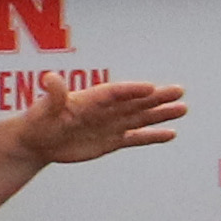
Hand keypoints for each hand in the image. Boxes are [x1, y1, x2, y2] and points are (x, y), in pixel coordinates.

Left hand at [13, 76, 187, 165]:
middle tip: (179, 91)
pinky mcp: (111, 140)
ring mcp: (110, 124)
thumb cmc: (37, 122)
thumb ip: (53, 95)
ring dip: (161, 113)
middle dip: (157, 97)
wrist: (37, 141)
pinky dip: (152, 136)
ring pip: (140, 117)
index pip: (115, 93)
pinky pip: (135, 137)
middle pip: (135, 101)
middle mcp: (106, 109)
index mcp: (91, 98)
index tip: (150, 88)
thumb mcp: (43, 110)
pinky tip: (170, 133)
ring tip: (182, 108)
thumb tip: (50, 79)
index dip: (132, 91)